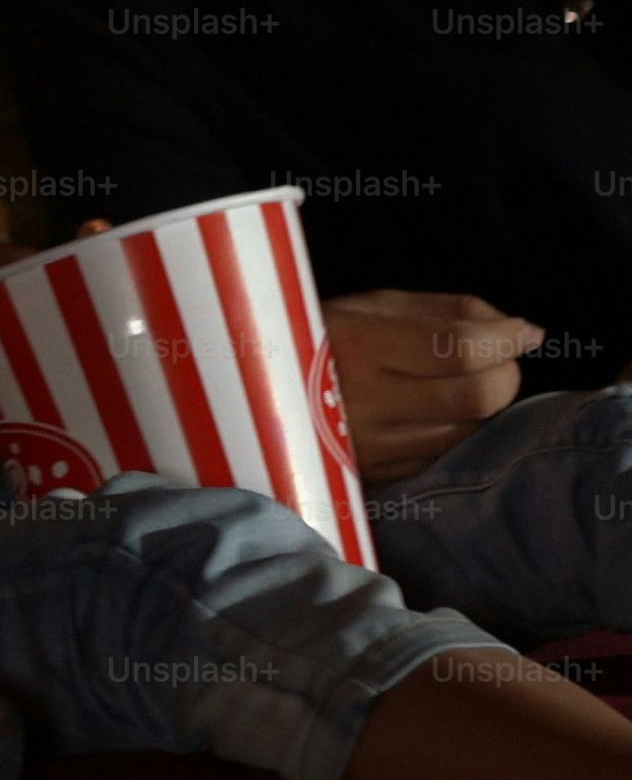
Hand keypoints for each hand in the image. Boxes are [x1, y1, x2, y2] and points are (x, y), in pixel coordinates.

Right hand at [325, 289, 540, 481]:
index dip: (507, 338)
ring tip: (458, 383)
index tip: (526, 331)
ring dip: (483, 404)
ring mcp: (370, 446)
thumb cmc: (322, 336)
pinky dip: (458, 429)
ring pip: (470, 429)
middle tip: (495, 359)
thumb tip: (522, 331)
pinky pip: (445, 453)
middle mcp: (364, 400)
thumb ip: (449, 310)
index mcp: (357, 344)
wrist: (252, 394)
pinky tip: (436, 411)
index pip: (459, 349)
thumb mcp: (372, 305)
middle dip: (505, 373)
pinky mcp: (376, 475)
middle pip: (478, 396)